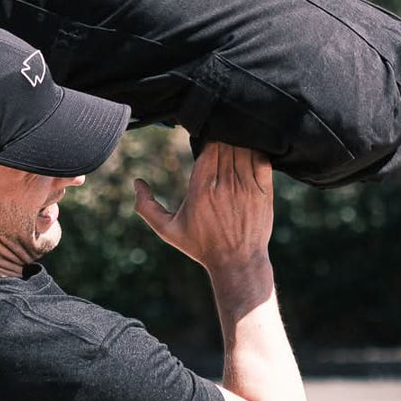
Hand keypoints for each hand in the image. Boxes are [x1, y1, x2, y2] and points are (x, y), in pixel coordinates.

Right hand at [133, 142, 273, 274]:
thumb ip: (147, 207)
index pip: (208, 148)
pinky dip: (256, 151)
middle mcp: (225, 187)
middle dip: (223, 138)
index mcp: (201, 190)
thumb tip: (136, 183)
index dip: (208, 139)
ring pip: (244, 150)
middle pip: (226, 146)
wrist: (237, 262)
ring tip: (234, 142)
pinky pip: (262, 161)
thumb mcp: (168, 230)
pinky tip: (251, 151)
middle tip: (220, 137)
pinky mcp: (264, 193)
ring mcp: (247, 189)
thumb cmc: (201, 246)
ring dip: (239, 143)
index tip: (205, 140)